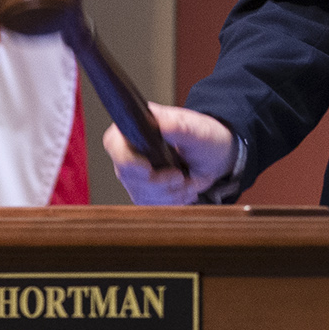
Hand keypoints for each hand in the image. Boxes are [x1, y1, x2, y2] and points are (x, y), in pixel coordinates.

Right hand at [102, 105, 236, 204]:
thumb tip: (162, 125)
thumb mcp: (197, 130)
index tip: (149, 170)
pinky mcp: (142, 189)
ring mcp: (134, 171)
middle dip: (158, 183)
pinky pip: (149, 204)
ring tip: (187, 183)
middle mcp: (130, 148)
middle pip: (127, 174)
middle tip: (180, 177)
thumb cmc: (205, 137)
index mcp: (137, 125)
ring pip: (139, 193)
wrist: (214, 157)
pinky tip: (183, 190)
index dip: (127, 160)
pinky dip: (170, 201)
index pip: (114, 143)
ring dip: (168, 194)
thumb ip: (180, 127)